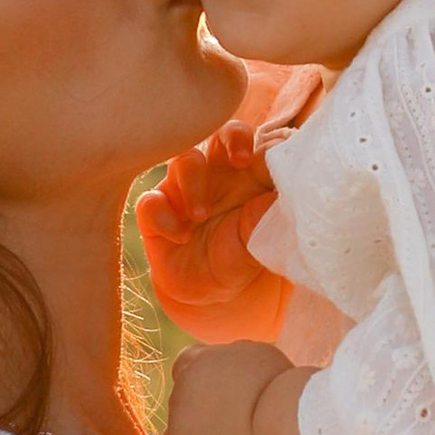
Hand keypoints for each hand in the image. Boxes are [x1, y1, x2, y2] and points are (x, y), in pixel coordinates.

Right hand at [135, 64, 325, 346]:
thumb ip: (267, 217)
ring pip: (184, 160)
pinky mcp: (158, 217)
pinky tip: (178, 235)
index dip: (264, 141)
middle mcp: (218, 174)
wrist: (219, 299)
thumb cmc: (246, 259)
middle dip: (230, 140)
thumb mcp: (261, 242)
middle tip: (240, 161)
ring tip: (201, 213)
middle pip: (221, 135)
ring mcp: (185, 191)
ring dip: (193, 180)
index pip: (257, 142)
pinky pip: (150, 202)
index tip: (271, 155)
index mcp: (250, 173)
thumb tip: (284, 193)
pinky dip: (162, 214)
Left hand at [164, 341, 308, 434]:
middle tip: (240, 425)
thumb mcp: (253, 354)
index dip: (208, 385)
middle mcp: (176, 399)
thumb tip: (227, 372)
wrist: (287, 427)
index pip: (186, 371)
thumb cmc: (281, 388)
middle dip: (205, 416)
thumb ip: (228, 361)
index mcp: (191, 365)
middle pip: (183, 409)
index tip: (230, 396)